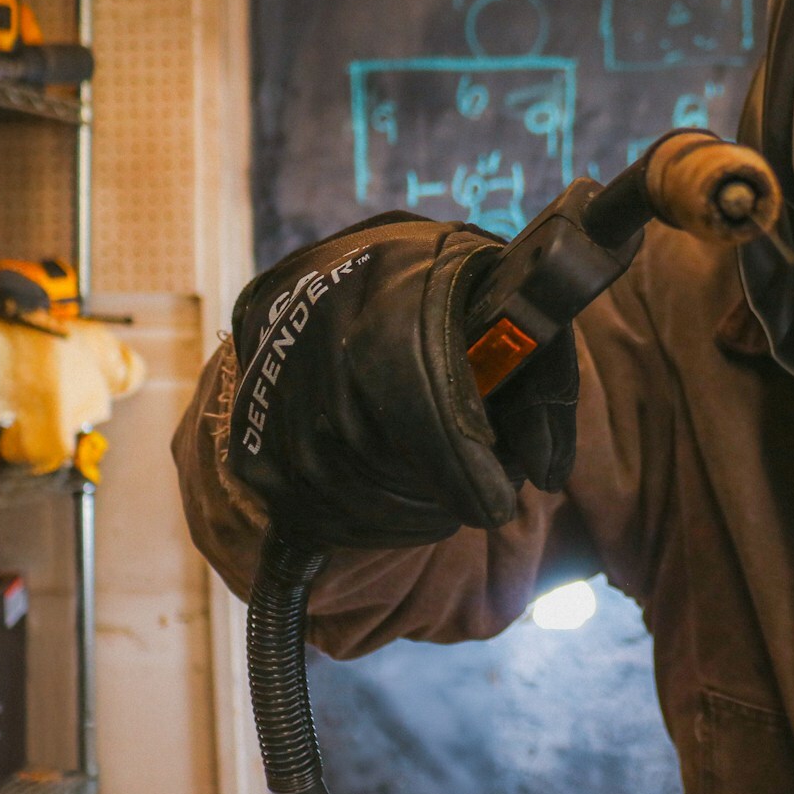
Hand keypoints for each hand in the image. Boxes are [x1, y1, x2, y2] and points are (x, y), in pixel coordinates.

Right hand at [226, 211, 577, 548]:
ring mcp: (272, 360)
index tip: (495, 506)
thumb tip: (545, 473)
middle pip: (369, 440)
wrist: (357, 270)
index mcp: (397, 272)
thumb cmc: (458, 299)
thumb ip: (543, 384)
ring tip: (443, 510)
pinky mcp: (248, 408)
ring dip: (396, 515)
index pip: (412, 382)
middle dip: (433, 493)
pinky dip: (352, 522)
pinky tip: (393, 515)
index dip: (455, 460)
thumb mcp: (515, 315)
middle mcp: (319, 309)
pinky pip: (294, 495)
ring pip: (328, 477)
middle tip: (477, 506)